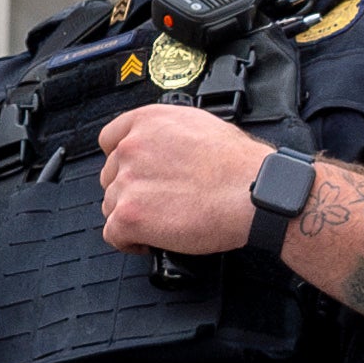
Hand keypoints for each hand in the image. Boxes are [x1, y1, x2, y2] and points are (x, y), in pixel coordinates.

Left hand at [93, 100, 263, 257]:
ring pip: (111, 206)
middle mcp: (132, 147)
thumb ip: (170, 134)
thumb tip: (165, 148)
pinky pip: (114, 234)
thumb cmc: (240, 166)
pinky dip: (129, 241)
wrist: (253, 193)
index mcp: (148, 121)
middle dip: (131, 191)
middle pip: (110, 176)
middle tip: (157, 202)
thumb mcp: (202, 126)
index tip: (134, 173)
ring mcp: (128, 181)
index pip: (110, 140)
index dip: (122, 161)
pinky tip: (151, 240)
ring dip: (132, 216)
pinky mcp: (129, 215)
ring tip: (162, 222)